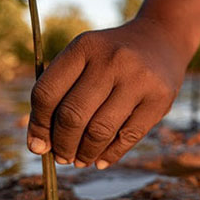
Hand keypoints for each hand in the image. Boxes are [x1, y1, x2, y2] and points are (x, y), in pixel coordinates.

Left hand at [26, 18, 185, 168]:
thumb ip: (59, 93)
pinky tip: (101, 160)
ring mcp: (139, 78)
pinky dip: (110, 155)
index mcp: (84, 47)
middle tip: (61, 157)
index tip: (38, 145)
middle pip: (72, 115)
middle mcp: (111, 60)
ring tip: (80, 160)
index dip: (38, 125)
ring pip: (99, 131)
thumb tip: (39, 146)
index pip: (47, 93)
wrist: (161, 39)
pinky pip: (128, 136)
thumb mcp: (84, 58)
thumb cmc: (111, 58)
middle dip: (62, 145)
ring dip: (84, 154)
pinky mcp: (160, 98)